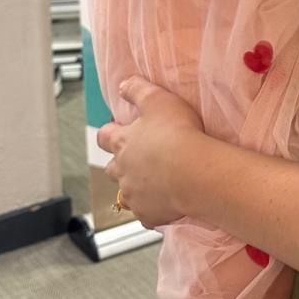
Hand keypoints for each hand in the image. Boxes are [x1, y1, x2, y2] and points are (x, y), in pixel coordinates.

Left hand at [97, 76, 204, 227]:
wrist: (193, 172)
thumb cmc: (177, 133)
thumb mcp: (158, 99)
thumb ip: (137, 90)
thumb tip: (123, 84)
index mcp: (123, 143)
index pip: (105, 137)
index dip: (109, 132)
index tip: (117, 130)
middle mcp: (122, 171)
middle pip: (111, 169)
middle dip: (120, 164)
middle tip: (138, 159)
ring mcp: (134, 195)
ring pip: (126, 194)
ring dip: (135, 188)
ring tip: (154, 183)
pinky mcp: (148, 214)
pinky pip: (146, 213)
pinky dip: (153, 208)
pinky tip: (166, 203)